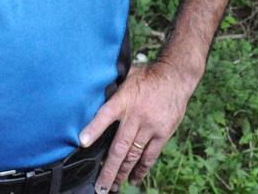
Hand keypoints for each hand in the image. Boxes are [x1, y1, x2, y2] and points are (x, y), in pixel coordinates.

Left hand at [79, 61, 196, 192]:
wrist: (176, 76)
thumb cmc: (147, 76)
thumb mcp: (127, 74)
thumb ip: (112, 89)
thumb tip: (90, 94)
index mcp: (124, 99)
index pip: (106, 114)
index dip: (94, 129)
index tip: (82, 143)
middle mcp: (136, 115)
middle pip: (119, 146)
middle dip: (108, 170)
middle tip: (99, 187)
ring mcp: (151, 126)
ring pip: (134, 155)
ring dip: (122, 173)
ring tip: (112, 187)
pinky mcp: (163, 132)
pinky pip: (151, 155)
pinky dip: (141, 169)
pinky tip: (133, 178)